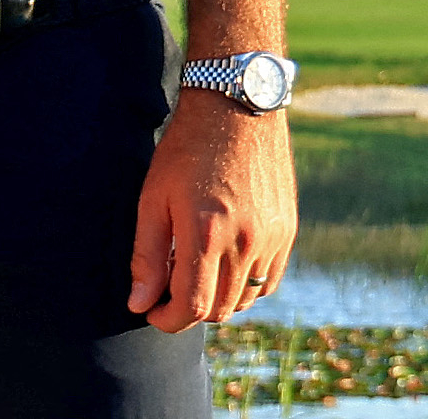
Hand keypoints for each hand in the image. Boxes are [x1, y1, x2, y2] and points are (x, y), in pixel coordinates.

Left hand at [126, 90, 296, 332]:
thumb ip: (147, 255)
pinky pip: (269, 282)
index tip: (151, 311)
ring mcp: (272, 238)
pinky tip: (225, 263)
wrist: (236, 107)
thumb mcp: (154, 197)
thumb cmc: (186, 149)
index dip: (167, 319)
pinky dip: (245, 286)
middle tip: (169, 286)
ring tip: (195, 269)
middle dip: (189, 309)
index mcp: (207, 234)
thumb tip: (138, 304)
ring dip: (217, 298)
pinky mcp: (288, 231)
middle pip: (219, 309)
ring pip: (245, 299)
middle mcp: (246, 242)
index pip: (192, 307)